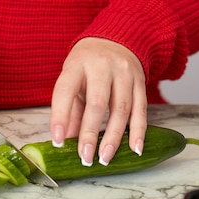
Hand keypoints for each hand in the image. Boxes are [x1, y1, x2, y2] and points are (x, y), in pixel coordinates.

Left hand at [50, 38, 146, 165]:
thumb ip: (69, 110)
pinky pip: (141, 110)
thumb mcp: (72, 81)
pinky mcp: (141, 82)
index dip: (60, 117)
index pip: (66, 91)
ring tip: (105, 158)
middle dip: (91, 134)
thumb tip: (65, 142)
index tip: (58, 141)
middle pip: (97, 103)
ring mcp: (124, 73)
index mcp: (77, 65)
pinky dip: (138, 131)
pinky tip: (135, 149)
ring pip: (121, 109)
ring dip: (114, 138)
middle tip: (85, 157)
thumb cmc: (87, 66)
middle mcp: (102, 67)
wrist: (116, 39)